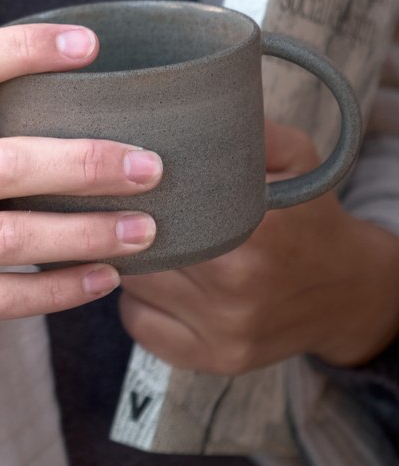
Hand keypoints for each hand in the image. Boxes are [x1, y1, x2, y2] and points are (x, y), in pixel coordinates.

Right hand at [0, 24, 161, 397]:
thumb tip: (84, 88)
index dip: (23, 49)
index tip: (90, 45)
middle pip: (6, 164)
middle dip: (86, 164)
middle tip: (150, 165)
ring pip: (12, 238)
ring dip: (87, 234)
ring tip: (145, 229)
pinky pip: (3, 298)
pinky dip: (61, 290)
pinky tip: (105, 278)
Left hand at [119, 121, 398, 375]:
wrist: (347, 290)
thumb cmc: (309, 216)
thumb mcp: (293, 156)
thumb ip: (241, 129)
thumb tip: (177, 105)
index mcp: (253, 233)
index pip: (155, 212)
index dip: (129, 195)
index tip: (120, 180)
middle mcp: (237, 289)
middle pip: (137, 251)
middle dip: (122, 227)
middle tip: (119, 206)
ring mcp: (224, 332)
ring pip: (133, 288)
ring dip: (128, 263)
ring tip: (146, 240)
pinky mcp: (214, 360)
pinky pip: (139, 326)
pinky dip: (137, 302)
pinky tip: (160, 281)